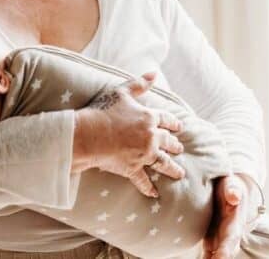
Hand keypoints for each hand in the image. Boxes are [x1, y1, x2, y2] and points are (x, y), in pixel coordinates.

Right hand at [73, 73, 185, 197]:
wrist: (89, 134)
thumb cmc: (103, 111)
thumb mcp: (122, 92)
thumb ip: (139, 83)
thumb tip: (154, 73)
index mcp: (149, 118)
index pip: (167, 120)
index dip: (173, 123)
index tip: (179, 127)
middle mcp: (151, 137)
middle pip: (168, 142)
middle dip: (175, 145)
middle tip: (179, 148)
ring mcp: (143, 155)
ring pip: (163, 163)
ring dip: (172, 168)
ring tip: (179, 173)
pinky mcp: (132, 168)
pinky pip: (143, 180)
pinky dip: (149, 188)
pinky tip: (155, 194)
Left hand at [203, 174, 259, 258]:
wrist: (227, 190)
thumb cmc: (230, 186)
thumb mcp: (232, 184)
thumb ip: (233, 190)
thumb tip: (234, 197)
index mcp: (235, 222)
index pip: (231, 238)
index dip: (226, 249)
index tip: (221, 257)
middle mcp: (230, 234)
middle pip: (226, 251)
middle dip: (220, 258)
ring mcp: (220, 238)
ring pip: (217, 255)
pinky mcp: (212, 240)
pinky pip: (208, 254)